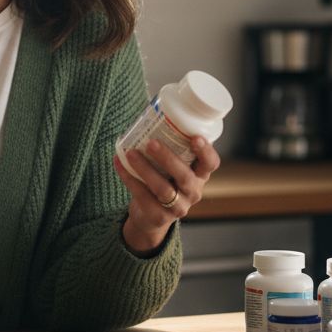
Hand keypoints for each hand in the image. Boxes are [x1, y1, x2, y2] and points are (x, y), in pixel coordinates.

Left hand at [113, 136, 220, 254]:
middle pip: (184, 176)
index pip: (211, 164)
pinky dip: (129, 178)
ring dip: (145, 169)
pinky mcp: (159, 216)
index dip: (206, 152)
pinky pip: (143, 196)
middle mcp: (193, 192)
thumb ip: (170, 148)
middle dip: (167, 158)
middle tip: (151, 143)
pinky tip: (119, 163)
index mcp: (200, 175)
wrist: (151, 216)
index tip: (195, 138)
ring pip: (163, 189)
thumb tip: (149, 115)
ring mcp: (178, 207)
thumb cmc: (164, 181)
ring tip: (131, 153)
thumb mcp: (173, 167)